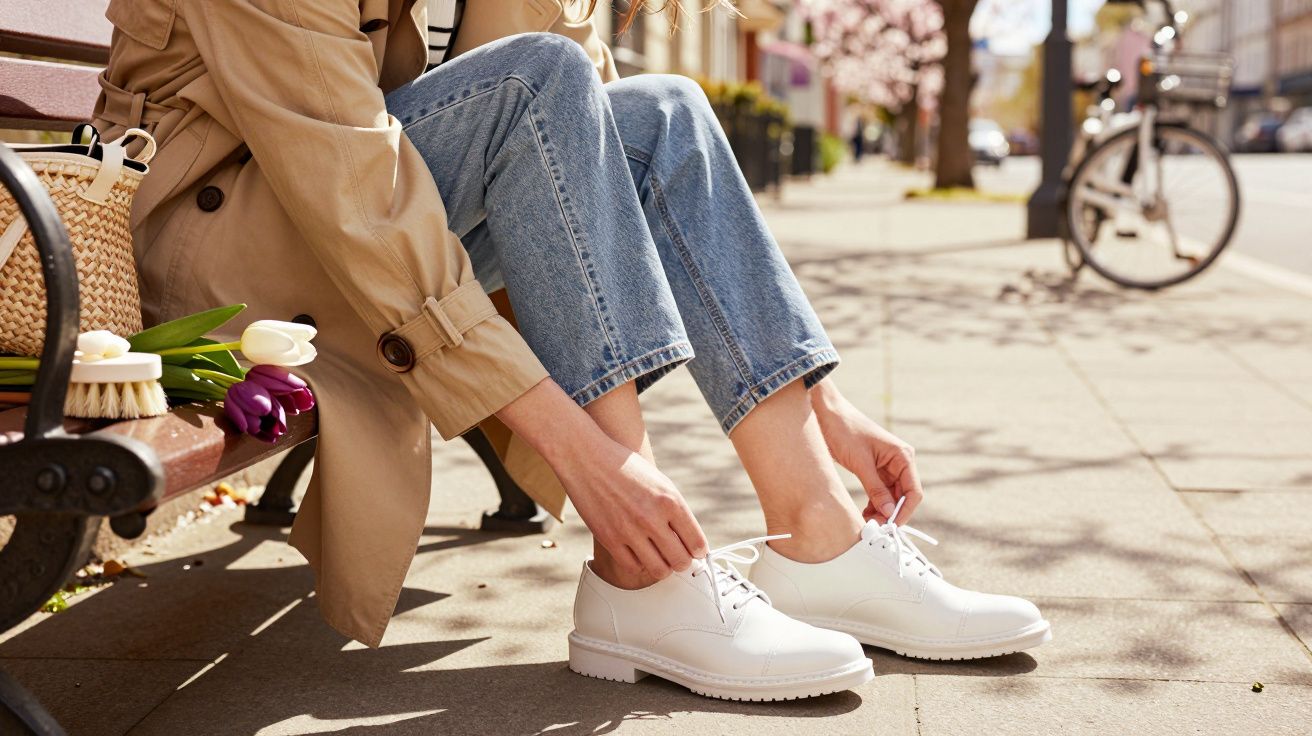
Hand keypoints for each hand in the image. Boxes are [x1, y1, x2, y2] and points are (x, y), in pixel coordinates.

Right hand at [554, 438, 708, 579]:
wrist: (588, 459)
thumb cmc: (626, 468)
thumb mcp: (660, 483)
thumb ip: (676, 511)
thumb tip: (689, 539)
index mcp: (670, 501)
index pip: (697, 542)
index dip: (699, 551)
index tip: (696, 552)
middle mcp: (652, 518)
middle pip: (681, 560)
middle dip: (683, 562)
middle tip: (679, 557)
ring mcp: (630, 531)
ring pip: (659, 570)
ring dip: (663, 567)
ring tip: (660, 558)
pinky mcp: (610, 539)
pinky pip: (633, 567)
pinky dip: (640, 564)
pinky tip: (639, 554)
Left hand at [811, 382, 923, 524]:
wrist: (827, 413)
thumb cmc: (845, 430)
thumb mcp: (860, 462)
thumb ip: (876, 488)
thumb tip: (890, 512)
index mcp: (902, 456)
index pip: (913, 492)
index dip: (904, 512)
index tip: (890, 527)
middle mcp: (900, 462)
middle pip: (904, 497)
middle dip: (891, 514)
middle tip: (874, 528)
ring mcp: (888, 466)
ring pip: (891, 497)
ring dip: (882, 511)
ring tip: (867, 523)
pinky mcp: (875, 470)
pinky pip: (880, 492)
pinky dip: (874, 504)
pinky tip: (864, 514)